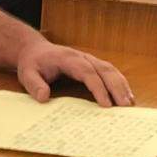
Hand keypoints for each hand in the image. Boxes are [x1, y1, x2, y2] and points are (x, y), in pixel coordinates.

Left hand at [16, 41, 133, 107]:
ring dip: (122, 85)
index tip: (106, 104)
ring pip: (110, 69)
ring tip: (130, 103)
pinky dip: (120, 83)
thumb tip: (44, 97)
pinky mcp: (92, 64)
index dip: (98, 88)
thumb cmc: (32, 63)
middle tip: (125, 106)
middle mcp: (82, 57)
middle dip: (116, 87)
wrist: (35, 50)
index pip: (87, 72)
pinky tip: (126, 95)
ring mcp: (89, 59)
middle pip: (104, 69)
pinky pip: (109, 72)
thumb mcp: (26, 74)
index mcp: (67, 58)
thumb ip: (34, 85)